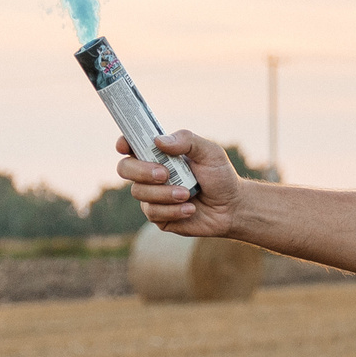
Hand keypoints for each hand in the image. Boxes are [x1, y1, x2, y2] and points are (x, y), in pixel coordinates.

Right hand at [115, 129, 243, 235]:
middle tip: (164, 174)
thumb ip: (187, 141)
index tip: (125, 146)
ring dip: (164, 193)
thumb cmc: (220, 176)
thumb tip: (158, 141)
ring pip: (139, 192)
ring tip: (188, 194)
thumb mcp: (210, 152)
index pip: (132, 145)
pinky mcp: (158, 215)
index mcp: (160, 154)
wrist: (231, 207)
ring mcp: (152, 195)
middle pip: (125, 168)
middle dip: (142, 171)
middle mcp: (150, 173)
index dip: (123, 143)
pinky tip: (190, 209)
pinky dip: (173, 210)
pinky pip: (152, 212)